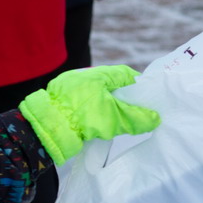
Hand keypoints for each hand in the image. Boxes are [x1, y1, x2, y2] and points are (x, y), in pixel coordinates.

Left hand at [19, 65, 160, 163]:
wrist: (46, 127)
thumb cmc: (83, 115)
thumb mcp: (114, 118)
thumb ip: (137, 118)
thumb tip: (156, 119)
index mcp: (99, 74)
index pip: (125, 75)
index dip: (138, 87)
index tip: (147, 100)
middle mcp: (85, 78)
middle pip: (112, 87)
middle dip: (124, 100)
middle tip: (135, 114)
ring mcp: (72, 90)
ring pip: (98, 98)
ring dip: (108, 109)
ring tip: (117, 123)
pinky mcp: (63, 104)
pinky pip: (85, 106)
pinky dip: (93, 115)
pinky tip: (97, 126)